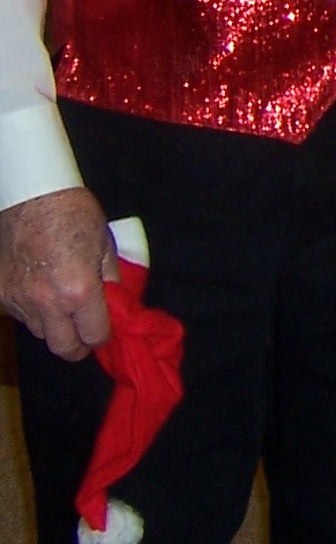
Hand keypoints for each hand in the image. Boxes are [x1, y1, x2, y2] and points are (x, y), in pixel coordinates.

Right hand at [0, 187, 113, 358]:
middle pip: (63, 348)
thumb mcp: (105, 245)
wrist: (31, 195)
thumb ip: (111, 280)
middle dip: (78, 346)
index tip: (105, 332)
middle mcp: (46, 303)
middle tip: (85, 334)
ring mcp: (18, 300)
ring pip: (39, 332)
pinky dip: (32, 310)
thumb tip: (116, 304)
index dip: (103, 337)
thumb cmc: (74, 214)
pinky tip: (41, 290)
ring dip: (54, 326)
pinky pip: (19, 315)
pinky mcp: (0, 293)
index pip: (94, 335)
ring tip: (63, 304)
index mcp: (79, 291)